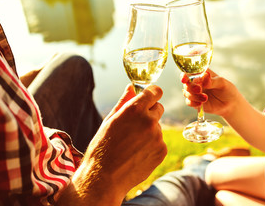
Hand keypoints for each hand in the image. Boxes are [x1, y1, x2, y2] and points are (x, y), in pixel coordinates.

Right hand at [59, 84, 166, 204]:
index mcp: (135, 109)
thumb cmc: (102, 147)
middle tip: (134, 125)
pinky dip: (151, 145)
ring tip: (131, 144)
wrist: (104, 178)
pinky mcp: (162, 151)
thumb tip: (131, 87)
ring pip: (158, 127)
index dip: (151, 94)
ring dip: (149, 131)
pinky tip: (137, 154)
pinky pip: (159, 142)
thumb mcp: (109, 120)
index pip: (155, 91)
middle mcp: (149, 121)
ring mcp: (158, 137)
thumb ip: (124, 101)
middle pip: (159, 108)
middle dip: (149, 113)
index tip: (148, 98)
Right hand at [181, 69, 238, 117]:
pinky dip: (193, 103)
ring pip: (186, 93)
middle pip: (186, 83)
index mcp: (201, 73)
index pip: (190, 71)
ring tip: (205, 98)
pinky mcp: (195, 102)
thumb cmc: (227, 90)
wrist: (230, 104)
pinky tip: (201, 104)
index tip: (184, 79)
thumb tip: (204, 76)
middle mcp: (196, 82)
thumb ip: (212, 81)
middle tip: (199, 89)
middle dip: (190, 87)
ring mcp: (194, 92)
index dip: (185, 75)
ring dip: (194, 96)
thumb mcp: (222, 83)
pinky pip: (189, 102)